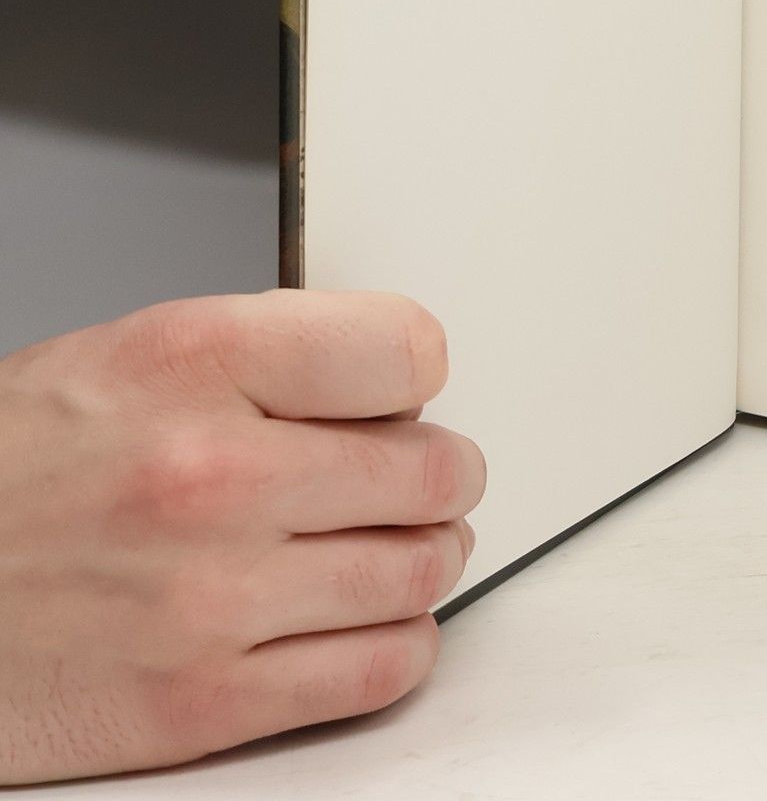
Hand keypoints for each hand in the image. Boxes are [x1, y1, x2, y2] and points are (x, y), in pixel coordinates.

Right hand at [0, 289, 485, 783]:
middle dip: (435, 471)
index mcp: (193, 363)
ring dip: (423, 557)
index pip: (405, 351)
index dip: (413, 374)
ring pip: (421, 570)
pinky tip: (360, 619)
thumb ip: (273, 359)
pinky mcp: (201, 705)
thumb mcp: (134, 356)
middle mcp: (209, 474)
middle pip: (432, 468)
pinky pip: (380, 672)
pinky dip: (396, 643)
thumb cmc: (14, 470)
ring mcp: (211, 597)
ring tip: (388, 544)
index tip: (399, 395)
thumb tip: (398, 384)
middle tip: (412, 476)